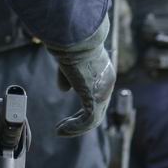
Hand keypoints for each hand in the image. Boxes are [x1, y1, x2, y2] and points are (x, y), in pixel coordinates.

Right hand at [46, 16, 115, 136]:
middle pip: (96, 110)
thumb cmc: (71, 42)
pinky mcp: (95, 98)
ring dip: (75, 128)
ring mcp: (103, 92)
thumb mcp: (69, 61)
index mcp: (104, 73)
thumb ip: (67, 76)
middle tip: (63, 127)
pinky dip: (74, 128)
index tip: (69, 116)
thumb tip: (64, 90)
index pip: (96, 97)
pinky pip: (88, 121)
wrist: (77, 36)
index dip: (83, 109)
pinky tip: (60, 130)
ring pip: (93, 119)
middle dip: (79, 121)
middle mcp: (107, 84)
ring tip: (60, 131)